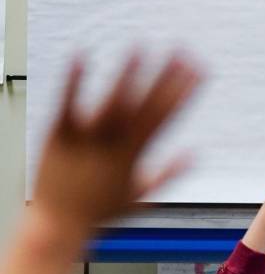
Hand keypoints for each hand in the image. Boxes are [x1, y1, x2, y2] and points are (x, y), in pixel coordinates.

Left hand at [31, 54, 200, 235]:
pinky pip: (67, 103)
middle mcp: (114, 145)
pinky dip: (75, 79)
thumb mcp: (141, 196)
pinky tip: (83, 55)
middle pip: (144, 104)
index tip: (199, 71)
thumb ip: (169, 173)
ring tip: (141, 45)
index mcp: (136, 156)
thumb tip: (195, 155)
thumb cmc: (99, 213)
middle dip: (165, 76)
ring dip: (127, 73)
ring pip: (111, 101)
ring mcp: (85, 139)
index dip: (184, 92)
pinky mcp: (57, 135)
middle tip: (181, 50)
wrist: (57, 227)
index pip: (166, 117)